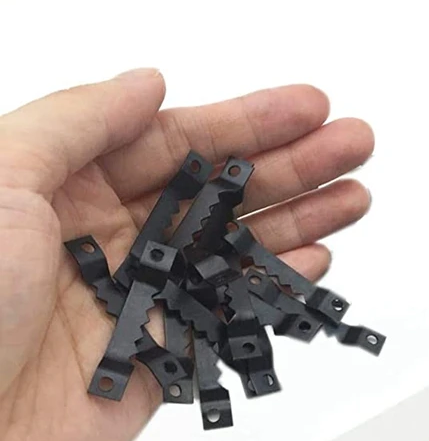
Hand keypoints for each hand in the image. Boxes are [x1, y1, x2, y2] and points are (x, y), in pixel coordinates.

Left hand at [0, 70, 373, 440]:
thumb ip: (76, 122)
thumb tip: (145, 83)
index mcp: (62, 187)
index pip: (174, 140)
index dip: (247, 121)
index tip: (308, 107)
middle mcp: (106, 237)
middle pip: (218, 189)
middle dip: (293, 163)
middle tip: (355, 143)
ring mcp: (139, 297)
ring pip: (235, 247)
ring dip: (300, 217)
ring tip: (355, 195)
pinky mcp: (160, 357)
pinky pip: (231, 313)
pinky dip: (277, 285)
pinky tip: (314, 257)